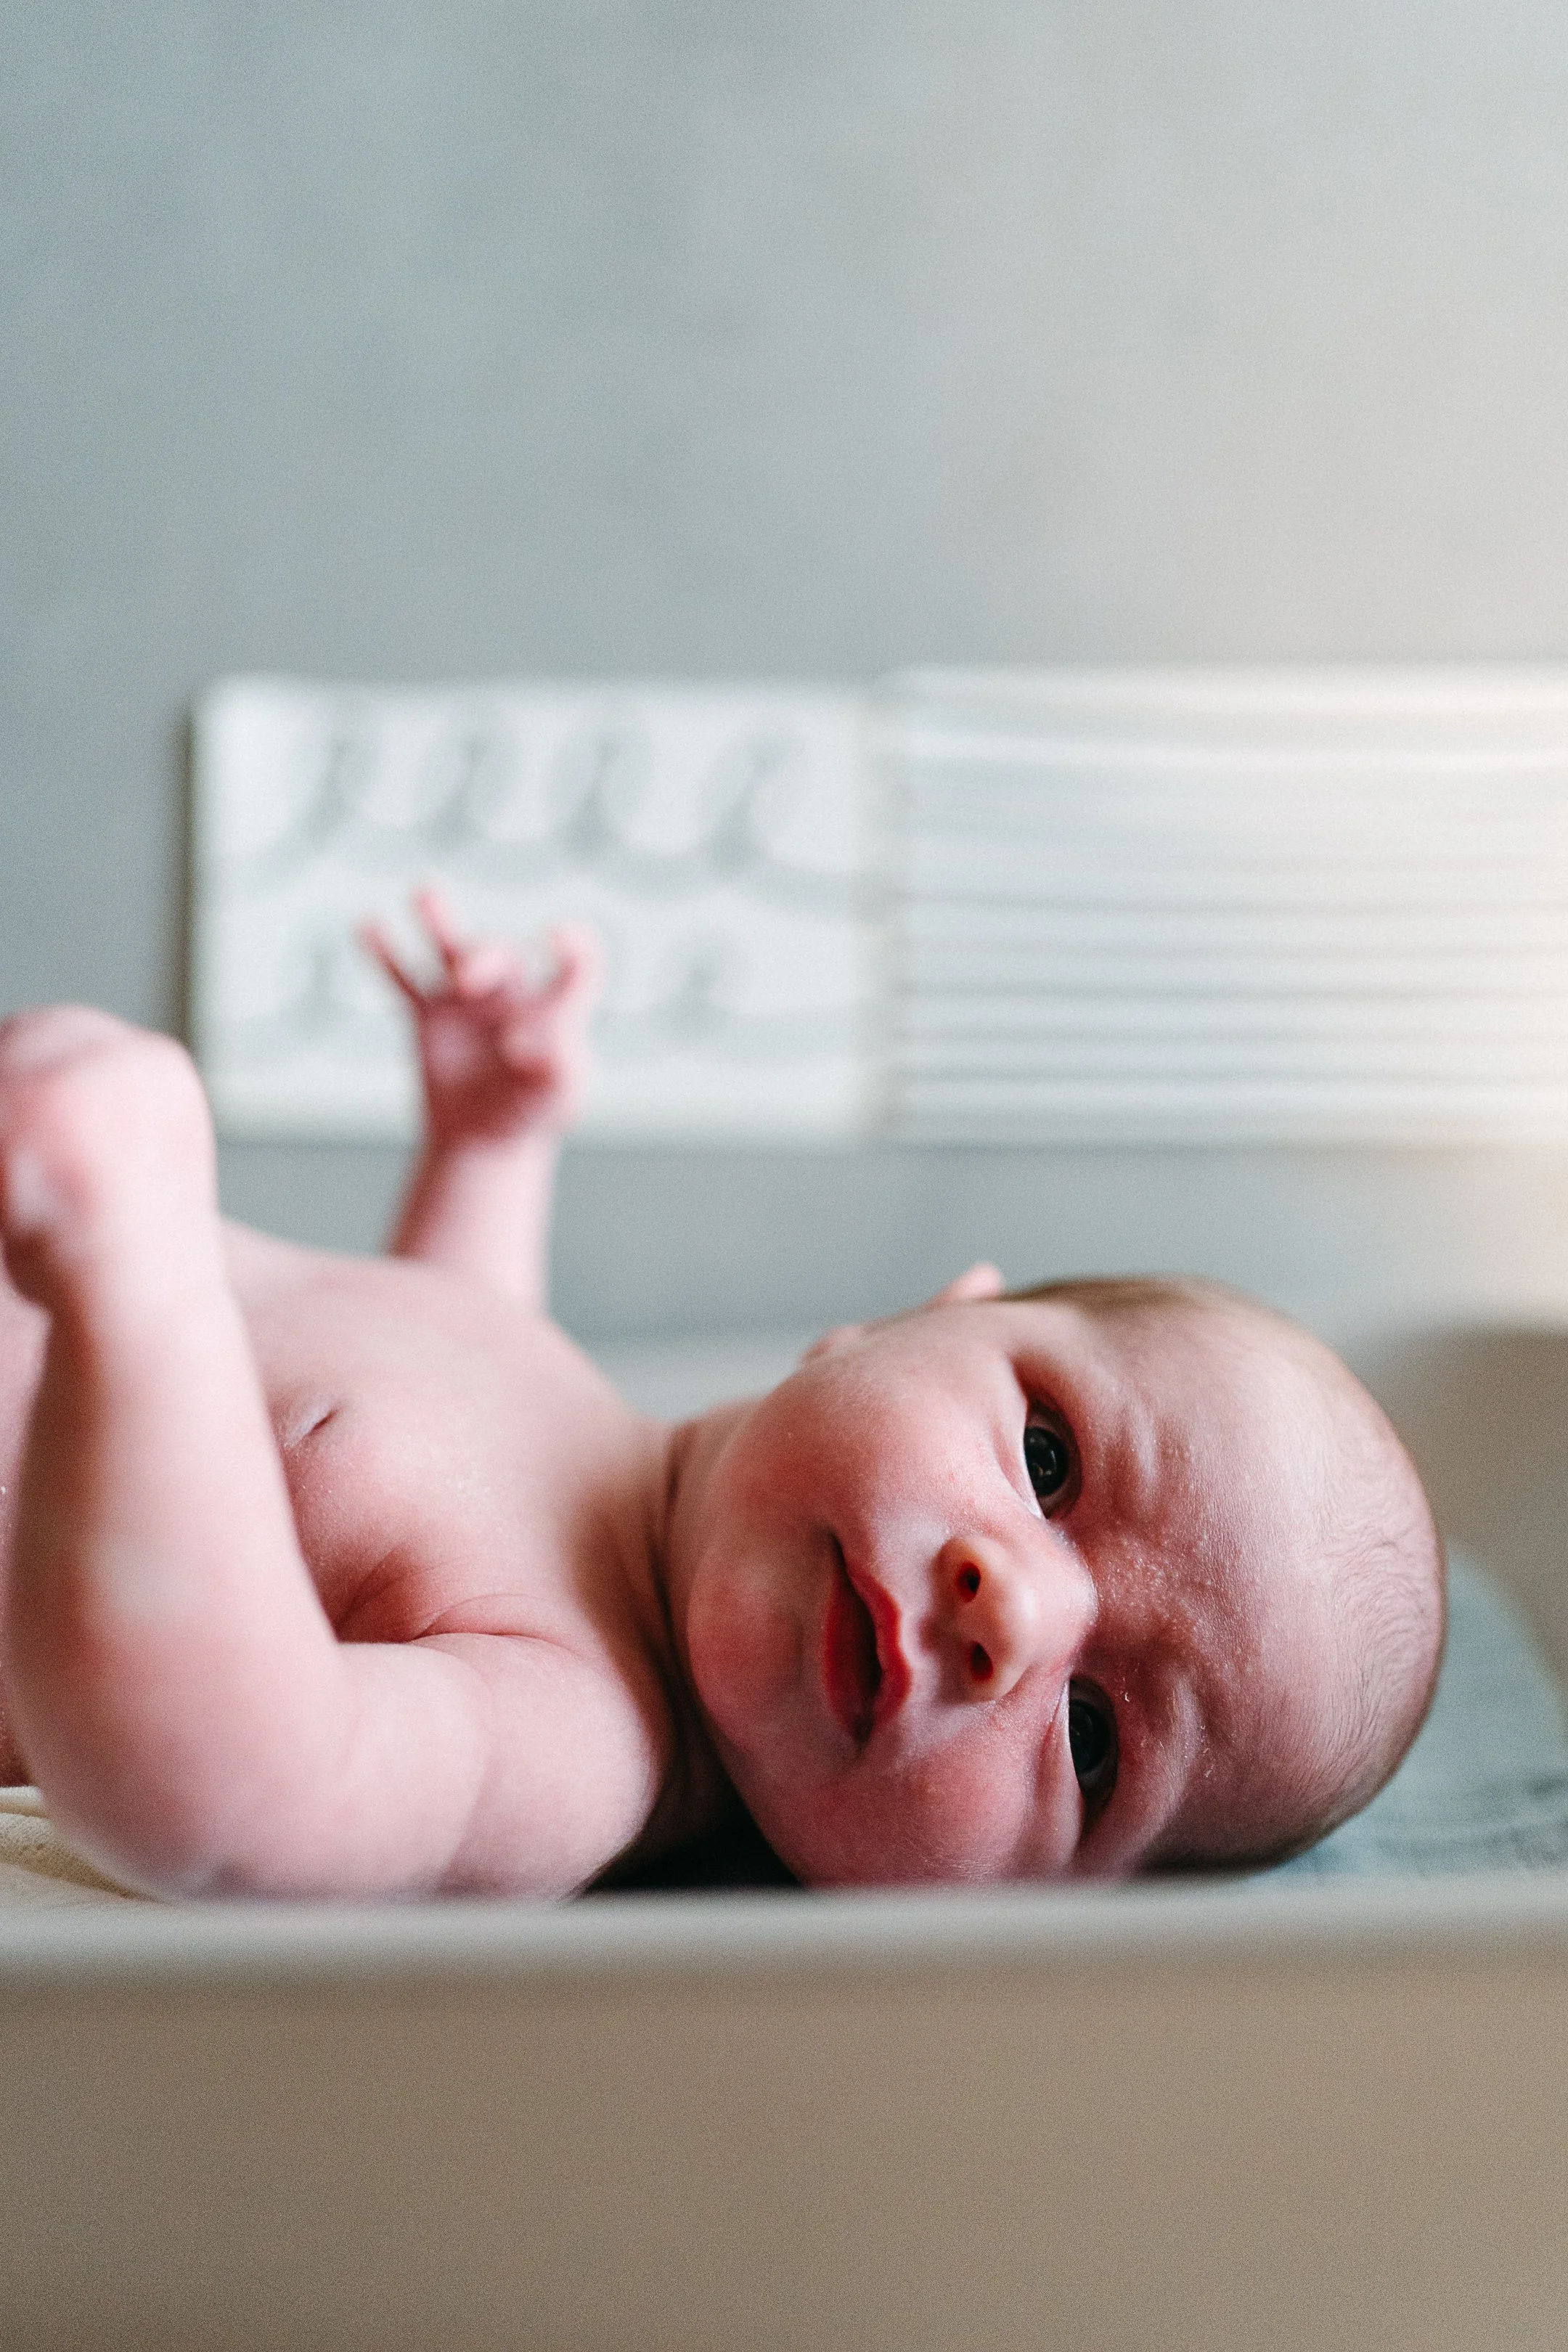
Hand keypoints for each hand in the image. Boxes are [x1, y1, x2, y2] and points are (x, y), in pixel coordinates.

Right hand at [361, 889, 602, 1147]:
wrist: (484, 1138)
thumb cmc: (533, 1111)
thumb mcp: (561, 1096)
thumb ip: (559, 1066)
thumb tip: (523, 1040)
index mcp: (553, 1007)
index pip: (576, 964)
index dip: (573, 944)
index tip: (554, 934)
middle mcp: (511, 991)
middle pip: (501, 953)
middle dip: (483, 957)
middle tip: (464, 980)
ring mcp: (466, 998)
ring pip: (451, 949)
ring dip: (439, 920)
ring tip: (425, 892)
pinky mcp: (428, 1014)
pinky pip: (404, 979)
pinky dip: (386, 954)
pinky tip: (366, 926)